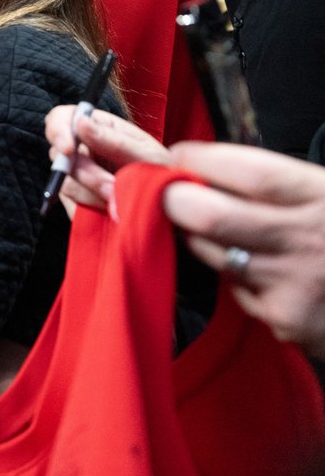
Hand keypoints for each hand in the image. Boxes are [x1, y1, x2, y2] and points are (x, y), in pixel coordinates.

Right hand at [44, 106, 168, 216]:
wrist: (169, 211)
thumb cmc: (163, 175)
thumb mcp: (146, 154)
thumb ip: (113, 140)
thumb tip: (80, 121)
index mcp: (100, 128)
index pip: (63, 117)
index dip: (59, 130)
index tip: (69, 150)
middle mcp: (84, 149)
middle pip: (60, 153)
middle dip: (86, 172)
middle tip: (112, 186)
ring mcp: (78, 175)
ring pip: (65, 180)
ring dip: (92, 191)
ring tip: (120, 198)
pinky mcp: (77, 199)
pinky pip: (70, 201)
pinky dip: (90, 204)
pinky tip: (110, 207)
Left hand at [164, 142, 324, 359]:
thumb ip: (277, 183)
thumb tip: (201, 165)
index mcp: (322, 196)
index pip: (246, 171)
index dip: (200, 160)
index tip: (178, 154)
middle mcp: (309, 239)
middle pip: (211, 216)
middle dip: (175, 200)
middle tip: (167, 194)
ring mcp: (296, 285)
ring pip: (212, 253)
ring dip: (201, 239)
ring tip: (217, 229)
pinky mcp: (287, 321)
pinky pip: (236, 291)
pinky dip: (237, 279)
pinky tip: (263, 274)